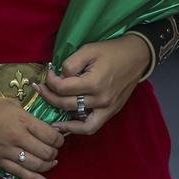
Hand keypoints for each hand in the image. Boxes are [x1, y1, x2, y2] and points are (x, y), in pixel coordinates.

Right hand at [0, 94, 62, 178]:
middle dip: (55, 152)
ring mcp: (7, 152)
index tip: (59, 137)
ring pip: (36, 165)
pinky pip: (20, 174)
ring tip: (51, 161)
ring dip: (48, 165)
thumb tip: (45, 126)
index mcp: (23, 120)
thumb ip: (30, 116)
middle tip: (54, 148)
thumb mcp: (13, 104)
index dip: (59, 138)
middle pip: (46, 152)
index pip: (50, 135)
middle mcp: (17, 138)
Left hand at [34, 36, 150, 135]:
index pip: (62, 88)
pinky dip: (77, 129)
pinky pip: (91, 127)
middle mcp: (100, 99)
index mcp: (94, 82)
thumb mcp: (89, 49)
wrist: (137, 56)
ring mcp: (107, 108)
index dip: (50, 81)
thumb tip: (58, 77)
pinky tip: (65, 126)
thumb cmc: (112, 51)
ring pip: (76, 121)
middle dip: (49, 96)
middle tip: (41, 89)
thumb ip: (70, 64)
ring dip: (59, 117)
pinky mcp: (111, 112)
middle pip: (65, 104)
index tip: (48, 73)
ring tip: (48, 112)